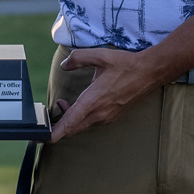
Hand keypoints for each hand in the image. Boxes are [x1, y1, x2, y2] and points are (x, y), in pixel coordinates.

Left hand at [48, 46, 163, 141]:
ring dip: (71, 119)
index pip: (70, 122)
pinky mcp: (112, 116)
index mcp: (93, 101)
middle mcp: (100, 113)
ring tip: (65, 104)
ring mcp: (107, 117)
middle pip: (73, 129)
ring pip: (82, 126)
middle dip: (59, 125)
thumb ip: (78, 59)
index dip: (55, 133)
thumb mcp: (100, 55)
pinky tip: (82, 104)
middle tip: (52, 112)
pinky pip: (92, 122)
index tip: (43, 138)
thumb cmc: (126, 64)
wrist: (150, 72)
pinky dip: (82, 117)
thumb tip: (64, 66)